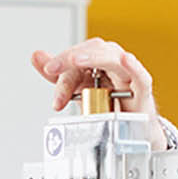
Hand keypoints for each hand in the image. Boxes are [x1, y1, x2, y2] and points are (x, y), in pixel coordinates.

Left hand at [30, 38, 167, 148]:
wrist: (130, 127)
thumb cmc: (108, 102)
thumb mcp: (79, 90)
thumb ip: (58, 75)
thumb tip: (36, 56)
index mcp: (96, 60)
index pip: (77, 57)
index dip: (61, 64)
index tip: (48, 72)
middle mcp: (111, 62)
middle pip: (93, 51)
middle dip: (71, 59)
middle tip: (53, 69)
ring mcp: (127, 75)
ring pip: (113, 58)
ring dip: (95, 57)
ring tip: (77, 60)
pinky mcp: (141, 91)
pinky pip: (140, 77)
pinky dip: (134, 67)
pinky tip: (125, 60)